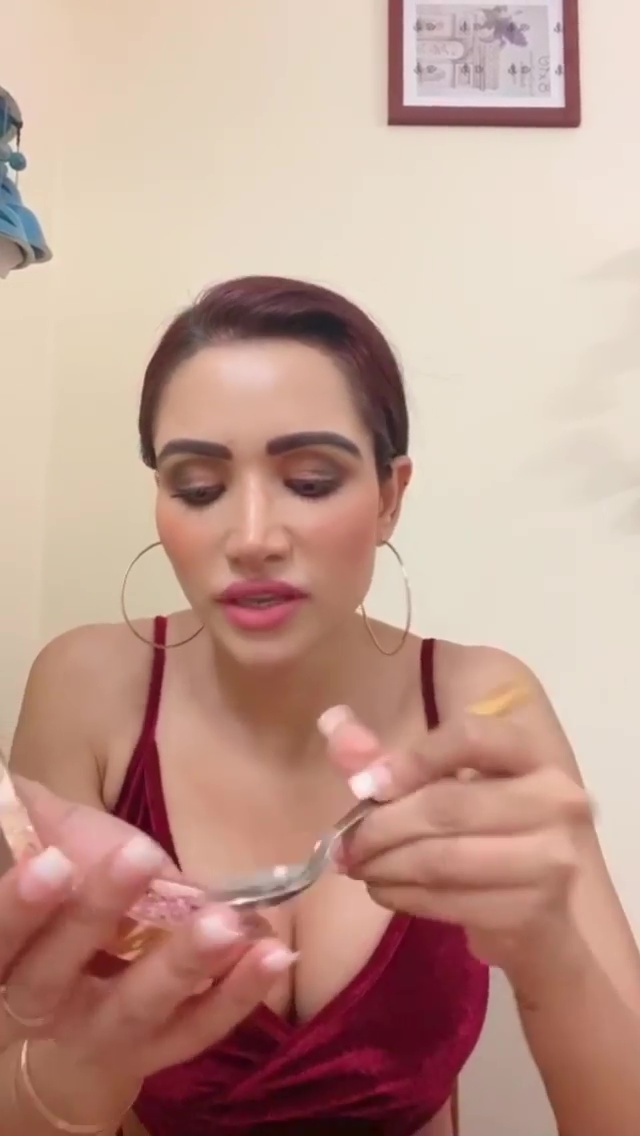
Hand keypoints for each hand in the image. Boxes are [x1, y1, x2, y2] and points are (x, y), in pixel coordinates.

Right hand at [0, 782, 293, 1088]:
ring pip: (135, 1007)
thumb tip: (53, 800)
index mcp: (8, 957)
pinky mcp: (160, 1049)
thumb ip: (58, 832)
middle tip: (141, 856)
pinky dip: (237, 995)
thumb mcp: (57, 851)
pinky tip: (273, 954)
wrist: (88, 996)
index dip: (20, 906)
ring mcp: (103, 1036)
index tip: (54, 861)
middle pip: (55, 974)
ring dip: (183, 962)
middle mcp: (42, 1006)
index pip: (1, 939)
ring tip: (227, 922)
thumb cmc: (72, 900)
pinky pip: (199, 1028)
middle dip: (97, 912)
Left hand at [322, 705, 592, 970]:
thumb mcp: (438, 789)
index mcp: (529, 753)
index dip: (412, 759)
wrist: (539, 922)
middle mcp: (554, 797)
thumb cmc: (484, 838)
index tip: (363, 786)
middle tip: (343, 845)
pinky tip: (384, 890)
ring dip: (385, 866)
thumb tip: (331, 723)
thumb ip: (386, 758)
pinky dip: (403, 896)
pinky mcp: (535, 908)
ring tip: (359, 868)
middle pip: (446, 805)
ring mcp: (551, 856)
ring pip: (442, 858)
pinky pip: (449, 899)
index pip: (470, 737)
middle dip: (380, 828)